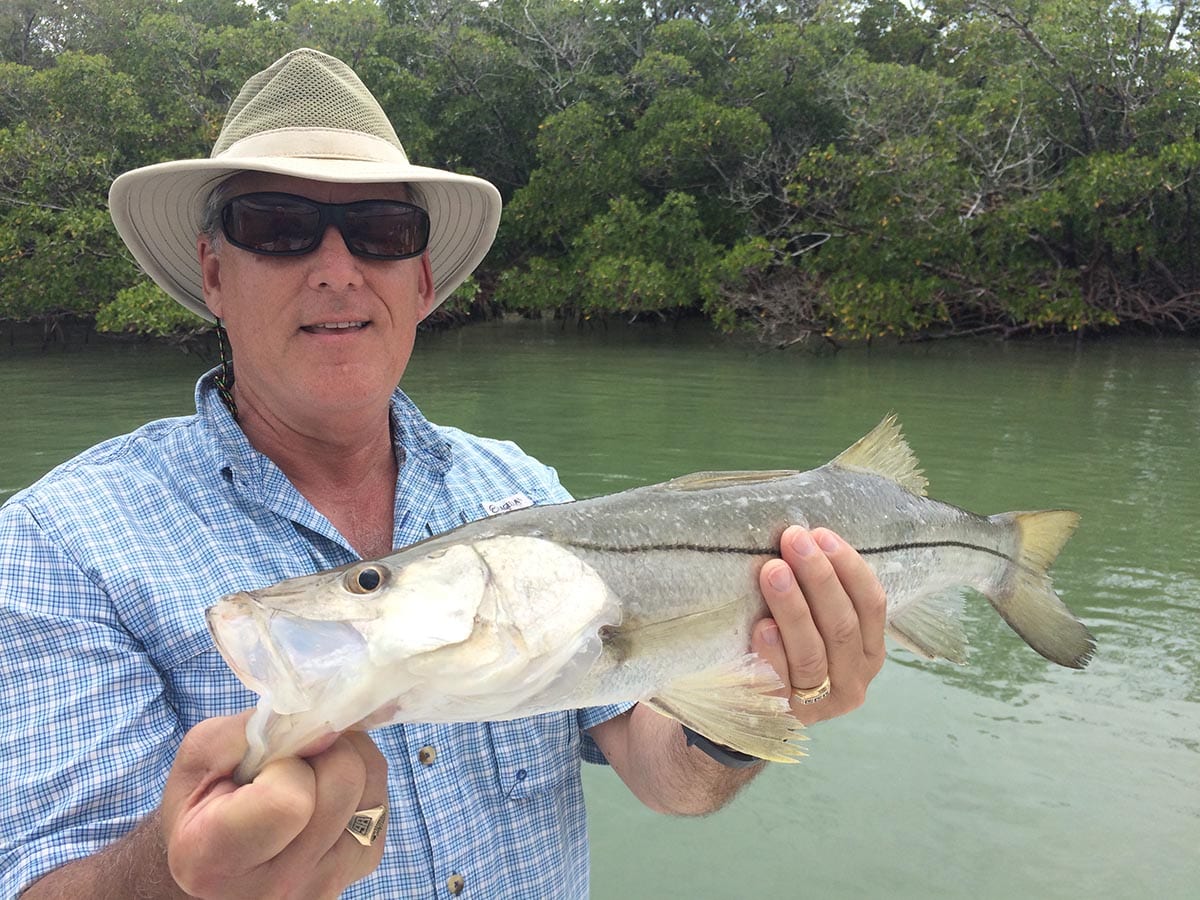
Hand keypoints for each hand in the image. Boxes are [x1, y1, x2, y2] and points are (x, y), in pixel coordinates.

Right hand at [161, 713, 387, 898]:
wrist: (216, 864)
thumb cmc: (200, 806)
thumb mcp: (199, 758)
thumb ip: (248, 732)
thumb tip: (323, 725)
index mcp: (219, 858)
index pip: (290, 801)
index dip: (285, 765)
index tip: (264, 765)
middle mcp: (280, 884)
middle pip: (344, 783)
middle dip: (322, 751)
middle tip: (292, 759)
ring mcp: (325, 883)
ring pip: (372, 786)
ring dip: (346, 760)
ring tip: (310, 771)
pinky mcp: (360, 870)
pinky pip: (381, 802)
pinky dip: (361, 782)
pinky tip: (327, 791)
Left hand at [751, 526, 886, 725]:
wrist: (747, 706)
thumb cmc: (785, 647)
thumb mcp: (812, 620)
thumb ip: (816, 593)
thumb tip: (803, 537)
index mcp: (869, 650)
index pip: (871, 605)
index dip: (848, 568)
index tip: (820, 535)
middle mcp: (853, 679)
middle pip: (842, 626)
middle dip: (818, 578)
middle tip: (792, 541)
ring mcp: (820, 704)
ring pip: (813, 653)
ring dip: (793, 608)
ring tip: (773, 572)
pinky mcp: (784, 717)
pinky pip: (780, 684)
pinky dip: (773, 652)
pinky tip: (762, 626)